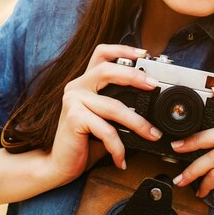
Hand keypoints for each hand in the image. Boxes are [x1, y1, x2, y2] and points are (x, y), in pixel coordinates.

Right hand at [46, 44, 162, 186]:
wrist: (60, 165)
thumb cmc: (85, 141)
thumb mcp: (105, 118)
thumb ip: (119, 105)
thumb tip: (151, 102)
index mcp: (86, 81)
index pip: (102, 54)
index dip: (122, 49)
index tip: (144, 53)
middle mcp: (77, 86)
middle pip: (107, 70)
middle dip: (134, 75)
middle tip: (153, 84)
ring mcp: (73, 100)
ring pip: (113, 106)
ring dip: (137, 122)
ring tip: (152, 133)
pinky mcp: (73, 118)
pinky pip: (105, 130)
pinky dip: (118, 147)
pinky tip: (121, 159)